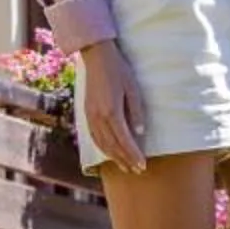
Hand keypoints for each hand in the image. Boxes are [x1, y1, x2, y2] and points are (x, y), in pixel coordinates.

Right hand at [80, 38, 146, 173]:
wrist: (97, 57)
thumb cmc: (120, 71)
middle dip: (125, 160)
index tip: (142, 165)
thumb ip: (136, 112)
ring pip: (101, 144)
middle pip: (112, 146)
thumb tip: (140, 134)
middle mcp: (98, 118)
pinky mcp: (86, 114)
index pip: (124, 141)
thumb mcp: (133, 89)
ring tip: (125, 166)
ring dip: (113, 157)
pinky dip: (102, 148)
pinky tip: (109, 153)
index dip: (133, 155)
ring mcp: (90, 116)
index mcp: (111, 112)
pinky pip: (94, 137)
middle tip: (137, 170)